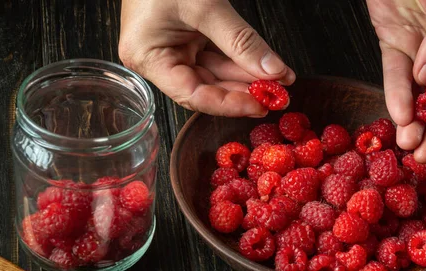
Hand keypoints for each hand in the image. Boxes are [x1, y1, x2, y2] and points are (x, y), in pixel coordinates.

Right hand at [119, 0, 294, 116]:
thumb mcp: (206, 6)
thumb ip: (241, 41)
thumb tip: (273, 71)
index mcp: (148, 57)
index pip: (192, 95)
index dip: (228, 104)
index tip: (259, 104)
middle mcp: (158, 58)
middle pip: (206, 87)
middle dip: (244, 91)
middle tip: (277, 95)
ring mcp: (173, 48)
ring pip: (215, 74)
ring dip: (247, 78)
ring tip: (278, 81)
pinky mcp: (188, 37)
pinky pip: (218, 57)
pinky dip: (241, 61)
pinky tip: (265, 68)